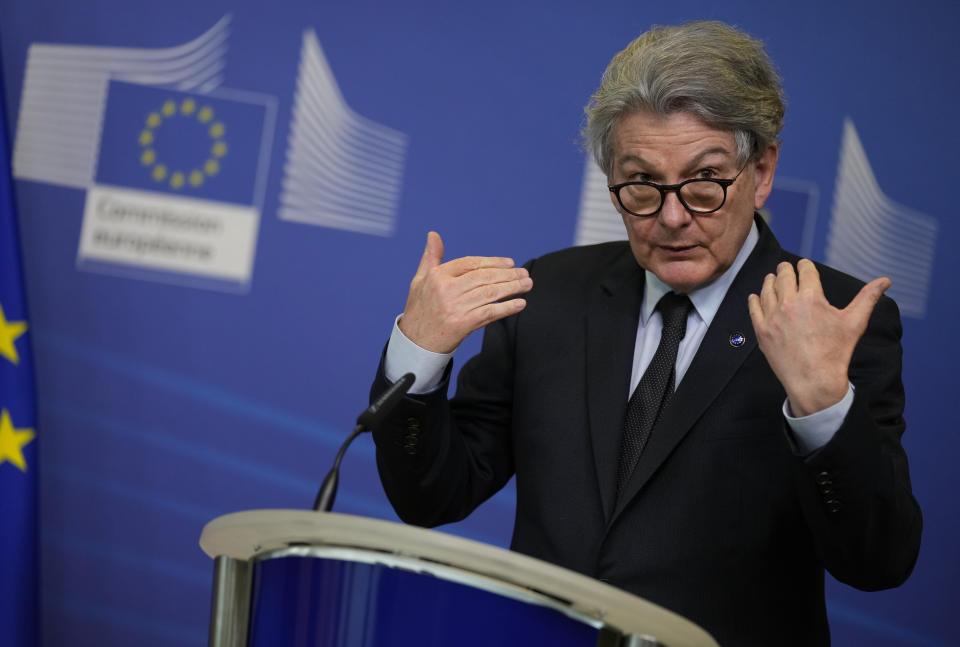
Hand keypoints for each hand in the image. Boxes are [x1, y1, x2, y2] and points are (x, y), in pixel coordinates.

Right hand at [398, 231, 532, 353]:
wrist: (415, 343)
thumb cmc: (419, 310)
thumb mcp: (420, 280)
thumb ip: (431, 257)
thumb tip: (433, 234)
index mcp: (437, 276)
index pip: (470, 263)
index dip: (492, 262)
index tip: (510, 263)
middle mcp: (446, 289)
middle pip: (484, 277)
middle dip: (507, 275)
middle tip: (525, 274)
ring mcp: (454, 307)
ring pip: (489, 293)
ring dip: (512, 288)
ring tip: (527, 284)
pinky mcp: (461, 324)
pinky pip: (489, 313)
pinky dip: (506, 308)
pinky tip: (520, 303)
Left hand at [747, 259, 890, 416]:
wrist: (815, 380)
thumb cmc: (836, 352)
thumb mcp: (855, 322)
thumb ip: (868, 297)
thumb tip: (885, 281)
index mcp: (812, 298)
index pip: (806, 271)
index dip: (805, 266)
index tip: (804, 264)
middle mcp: (789, 304)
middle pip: (784, 276)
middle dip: (786, 269)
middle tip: (785, 267)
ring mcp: (772, 318)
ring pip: (767, 290)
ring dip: (770, 281)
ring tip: (772, 278)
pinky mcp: (762, 331)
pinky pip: (754, 309)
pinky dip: (754, 300)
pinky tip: (755, 296)